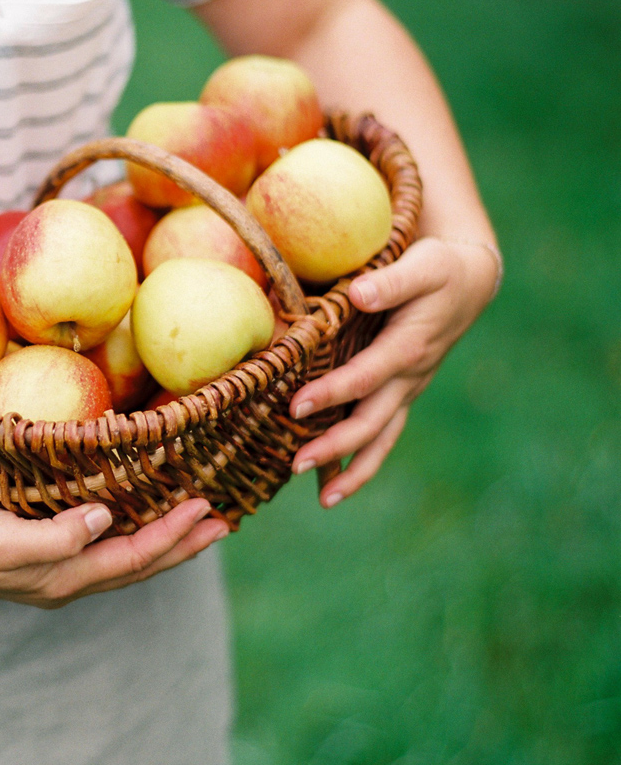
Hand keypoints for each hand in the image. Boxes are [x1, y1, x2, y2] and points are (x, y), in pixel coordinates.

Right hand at [0, 492, 228, 607]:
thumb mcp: (4, 538)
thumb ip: (57, 537)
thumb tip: (105, 521)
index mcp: (64, 579)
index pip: (134, 559)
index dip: (173, 536)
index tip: (206, 510)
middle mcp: (67, 581)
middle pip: (139, 567)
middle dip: (182, 546)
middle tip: (222, 524)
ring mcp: (55, 571)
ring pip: (123, 560)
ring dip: (162, 542)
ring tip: (193, 524)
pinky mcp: (42, 555)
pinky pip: (102, 548)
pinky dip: (131, 533)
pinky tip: (135, 518)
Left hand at [288, 237, 499, 506]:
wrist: (469, 282)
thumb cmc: (440, 268)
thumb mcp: (423, 265)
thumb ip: (392, 282)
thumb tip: (361, 295)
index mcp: (408, 348)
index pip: (365, 378)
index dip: (332, 394)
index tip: (296, 408)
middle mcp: (409, 377)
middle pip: (372, 422)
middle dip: (335, 447)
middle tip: (296, 465)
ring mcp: (407, 390)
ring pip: (381, 438)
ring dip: (353, 469)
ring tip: (325, 499)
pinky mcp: (402, 393)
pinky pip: (383, 434)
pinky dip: (362, 461)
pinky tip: (335, 484)